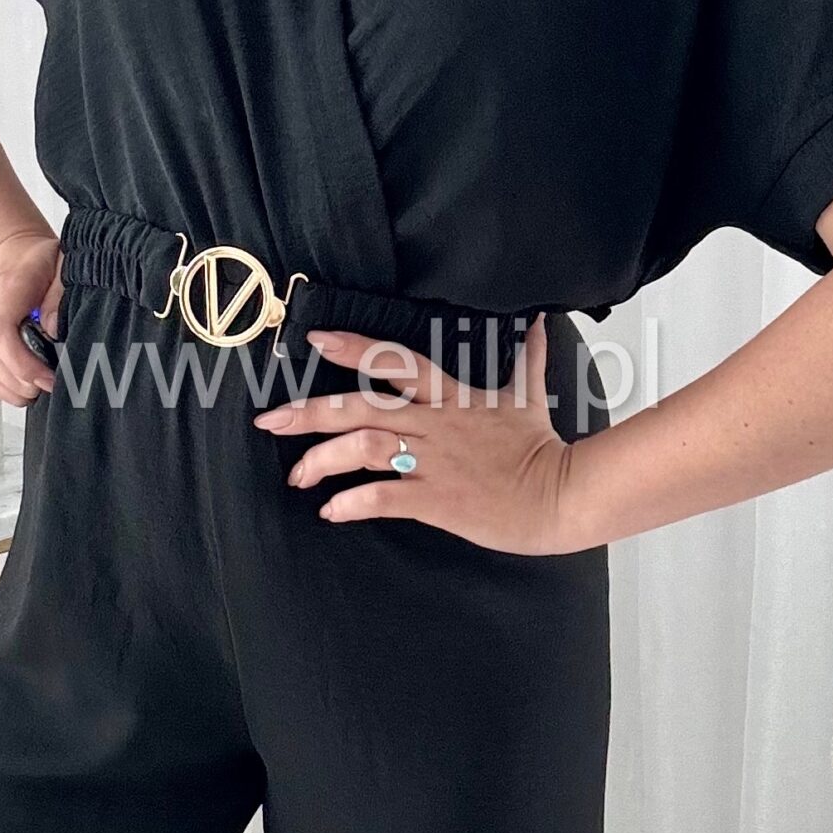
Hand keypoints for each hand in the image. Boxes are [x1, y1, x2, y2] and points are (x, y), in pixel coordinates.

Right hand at [0, 225, 62, 406]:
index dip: (23, 363)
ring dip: (18, 389)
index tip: (47, 378)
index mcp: (5, 291)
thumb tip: (52, 327)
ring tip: (42, 386)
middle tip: (53, 385)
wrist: (12, 261)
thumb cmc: (37, 265)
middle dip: (26, 382)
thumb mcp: (61, 266)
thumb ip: (59, 294)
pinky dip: (6, 390)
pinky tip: (26, 388)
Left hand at [252, 312, 577, 553]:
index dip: (353, 347)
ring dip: (323, 462)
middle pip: (361, 407)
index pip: (395, 361)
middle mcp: (434, 423)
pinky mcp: (436, 499)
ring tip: (297, 477)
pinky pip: (383, 498)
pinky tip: (332, 511)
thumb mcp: (529, 396)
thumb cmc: (541, 447)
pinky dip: (352, 504)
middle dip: (310, 412)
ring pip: (364, 449)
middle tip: (270, 420)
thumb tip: (539, 322)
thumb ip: (526, 358)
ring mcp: (433, 461)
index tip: (315, 339)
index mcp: (451, 396)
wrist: (561, 494)